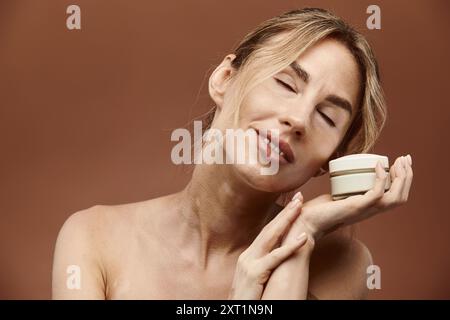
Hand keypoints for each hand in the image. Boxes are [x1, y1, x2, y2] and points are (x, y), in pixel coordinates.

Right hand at [228, 196, 308, 299]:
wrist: (236, 312)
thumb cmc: (249, 300)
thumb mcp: (256, 280)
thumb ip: (265, 267)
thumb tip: (279, 259)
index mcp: (249, 256)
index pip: (267, 232)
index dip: (280, 218)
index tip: (292, 205)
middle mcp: (248, 256)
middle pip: (269, 229)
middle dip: (285, 212)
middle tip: (299, 197)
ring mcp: (250, 264)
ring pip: (271, 237)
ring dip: (287, 220)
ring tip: (301, 206)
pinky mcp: (255, 274)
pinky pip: (275, 258)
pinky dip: (290, 247)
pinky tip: (303, 238)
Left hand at [292, 155, 413, 240]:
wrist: (306, 221)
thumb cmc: (318, 210)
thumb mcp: (337, 196)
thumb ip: (344, 189)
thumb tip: (345, 174)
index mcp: (369, 208)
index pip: (396, 197)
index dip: (403, 181)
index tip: (401, 163)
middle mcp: (370, 210)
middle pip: (400, 197)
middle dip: (407, 176)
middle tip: (405, 158)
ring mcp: (365, 210)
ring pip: (395, 197)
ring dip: (401, 178)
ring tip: (399, 162)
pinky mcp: (356, 207)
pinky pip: (377, 194)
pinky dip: (380, 179)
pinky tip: (377, 166)